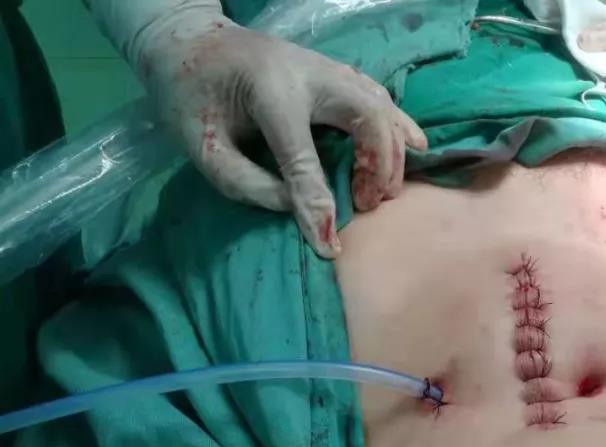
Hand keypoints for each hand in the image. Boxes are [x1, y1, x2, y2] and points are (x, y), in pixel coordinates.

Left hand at [138, 16, 425, 257]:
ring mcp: (327, 67)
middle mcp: (308, 72)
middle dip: (378, 167)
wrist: (190, 41)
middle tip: (366, 205)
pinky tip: (414, 149)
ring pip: (381, 106)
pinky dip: (400, 126)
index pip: (301, 154)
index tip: (329, 245)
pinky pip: (380, 98)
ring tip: (382, 191)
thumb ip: (244, 182)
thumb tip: (294, 211)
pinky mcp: (337, 71)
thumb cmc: (192, 97)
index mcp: (268, 89)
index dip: (317, 203)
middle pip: (367, 117)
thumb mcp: (201, 146)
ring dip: (392, 152)